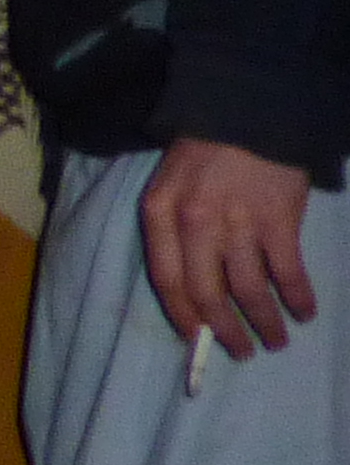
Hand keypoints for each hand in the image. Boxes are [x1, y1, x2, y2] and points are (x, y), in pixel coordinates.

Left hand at [140, 137, 318, 360]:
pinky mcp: (279, 221)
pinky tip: (305, 312)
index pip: (166, 280)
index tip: (198, 340)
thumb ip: (173, 231)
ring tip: (275, 341)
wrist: (246, 112)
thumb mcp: (169, 185)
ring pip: (249, 291)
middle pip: (208, 293)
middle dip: (226, 331)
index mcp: (160, 213)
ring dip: (265, 323)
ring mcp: (238, 223)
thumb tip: (191, 290)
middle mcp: (195, 223)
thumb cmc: (203, 151)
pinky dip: (297, 299)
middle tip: (241, 351)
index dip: (184, 317)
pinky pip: (288, 273)